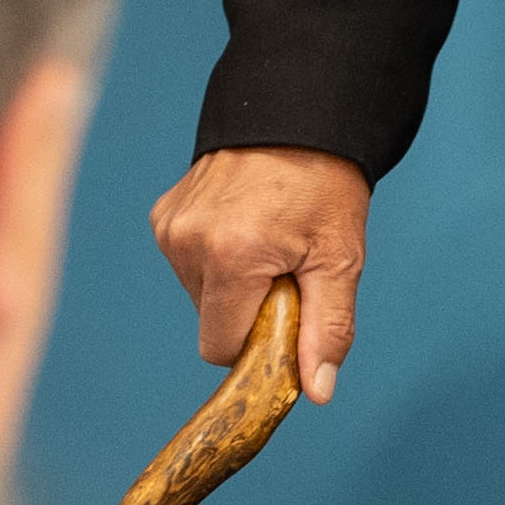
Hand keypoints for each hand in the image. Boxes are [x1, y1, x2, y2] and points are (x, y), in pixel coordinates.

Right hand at [151, 146, 372, 401]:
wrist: (302, 112)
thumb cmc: (328, 184)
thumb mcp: (340, 258)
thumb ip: (327, 328)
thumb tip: (315, 391)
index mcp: (230, 258)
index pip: (221, 348)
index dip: (257, 343)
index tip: (288, 316)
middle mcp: (188, 243)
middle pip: (212, 321)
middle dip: (248, 310)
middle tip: (288, 266)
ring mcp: (170, 226)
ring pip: (200, 294)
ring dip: (233, 283)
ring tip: (270, 238)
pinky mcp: (164, 214)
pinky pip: (188, 262)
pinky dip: (217, 257)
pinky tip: (247, 223)